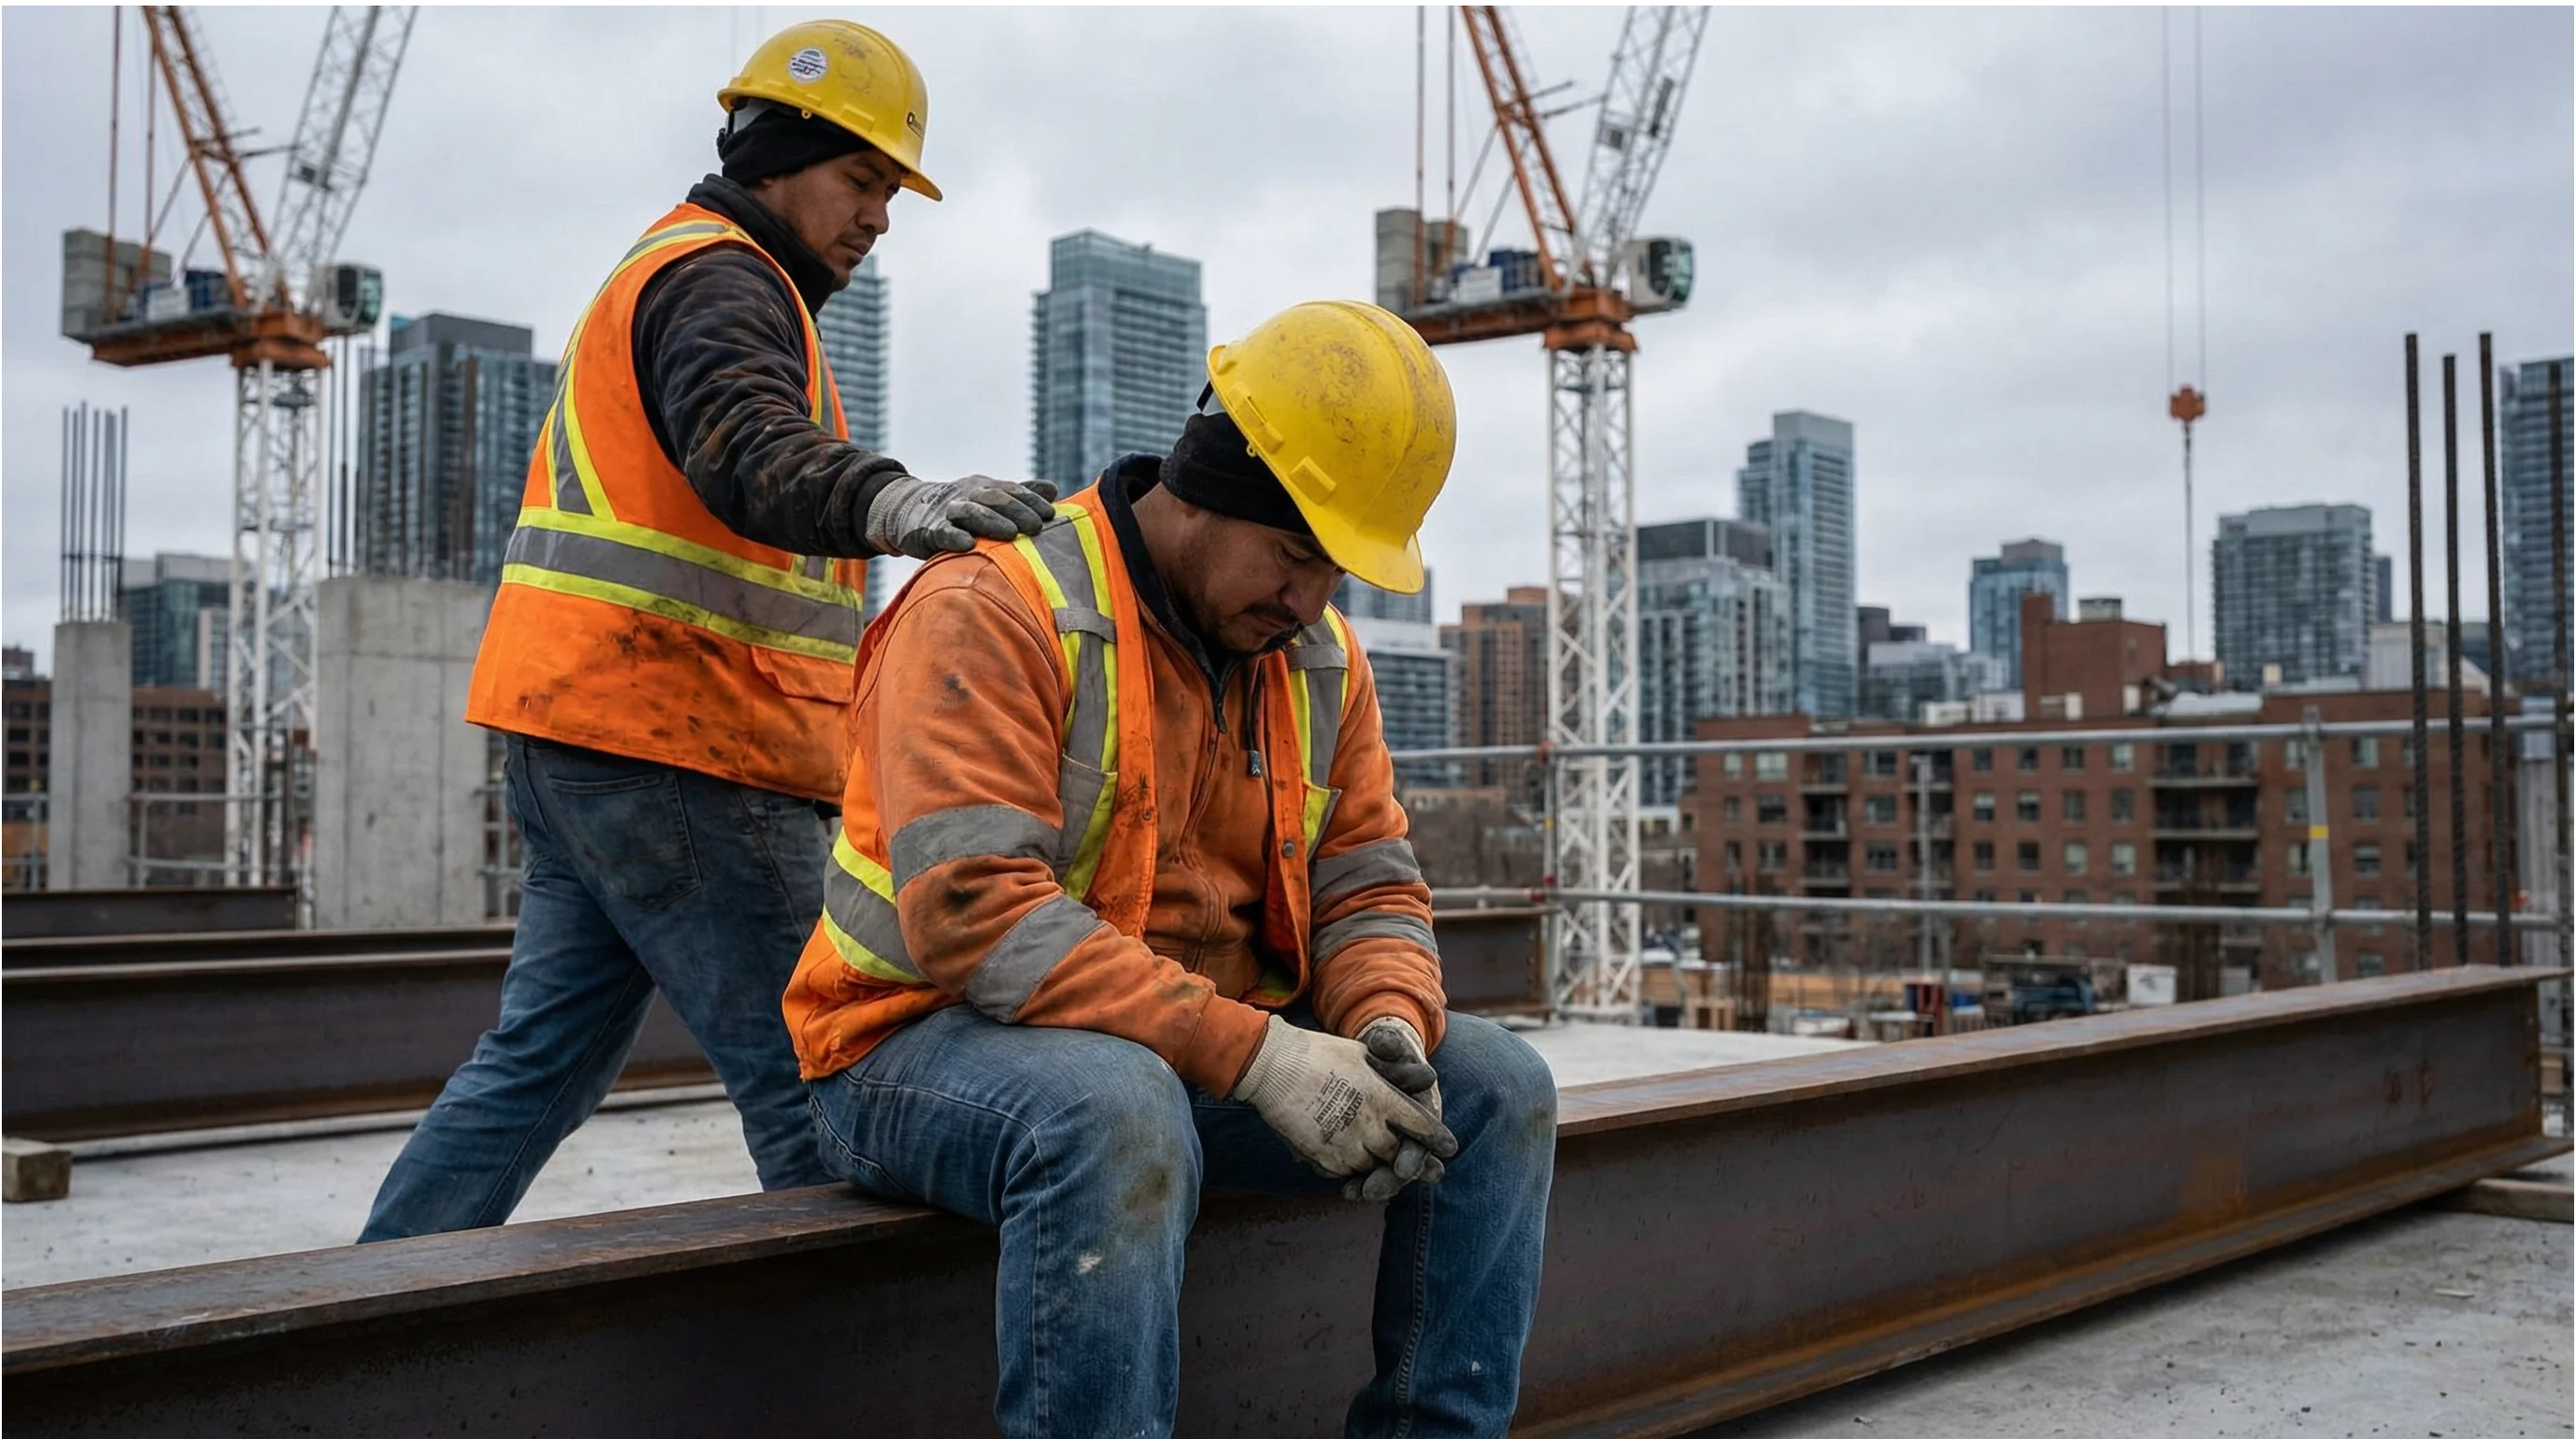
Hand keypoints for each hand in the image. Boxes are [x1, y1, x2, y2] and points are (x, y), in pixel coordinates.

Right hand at [866, 475, 1057, 557]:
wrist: (907, 510)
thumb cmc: (959, 510)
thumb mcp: (987, 499)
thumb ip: (1019, 495)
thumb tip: (1052, 489)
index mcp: (985, 488)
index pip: (1012, 490)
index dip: (1031, 500)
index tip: (1051, 513)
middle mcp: (968, 495)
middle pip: (995, 499)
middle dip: (1018, 511)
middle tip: (1037, 526)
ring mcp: (948, 511)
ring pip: (971, 512)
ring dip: (992, 522)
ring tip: (1012, 534)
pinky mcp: (928, 530)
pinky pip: (943, 532)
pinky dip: (954, 537)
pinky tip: (968, 545)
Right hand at [1233, 1016, 1457, 1181]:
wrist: (1273, 1065)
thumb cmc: (1319, 1053)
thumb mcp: (1362, 1054)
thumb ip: (1391, 1072)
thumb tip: (1423, 1078)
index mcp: (1382, 1098)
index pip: (1421, 1126)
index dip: (1437, 1138)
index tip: (1449, 1147)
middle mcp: (1369, 1125)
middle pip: (1398, 1152)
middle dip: (1403, 1155)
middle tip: (1408, 1157)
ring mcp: (1346, 1144)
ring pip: (1372, 1166)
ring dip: (1374, 1161)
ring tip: (1368, 1150)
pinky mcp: (1323, 1157)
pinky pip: (1345, 1173)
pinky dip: (1349, 1167)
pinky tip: (1344, 1153)